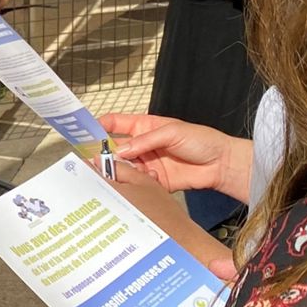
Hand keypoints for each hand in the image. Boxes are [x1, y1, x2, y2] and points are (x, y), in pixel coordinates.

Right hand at [99, 111, 248, 200]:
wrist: (221, 164)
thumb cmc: (200, 140)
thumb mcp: (171, 132)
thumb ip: (144, 141)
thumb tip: (120, 149)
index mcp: (144, 126)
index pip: (115, 123)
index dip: (99, 126)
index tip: (85, 133)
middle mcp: (143, 145)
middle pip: (116, 149)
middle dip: (106, 154)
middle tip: (96, 161)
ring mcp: (148, 163)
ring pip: (125, 168)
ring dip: (122, 171)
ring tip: (120, 173)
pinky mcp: (155, 181)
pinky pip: (139, 183)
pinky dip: (138, 182)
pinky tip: (147, 178)